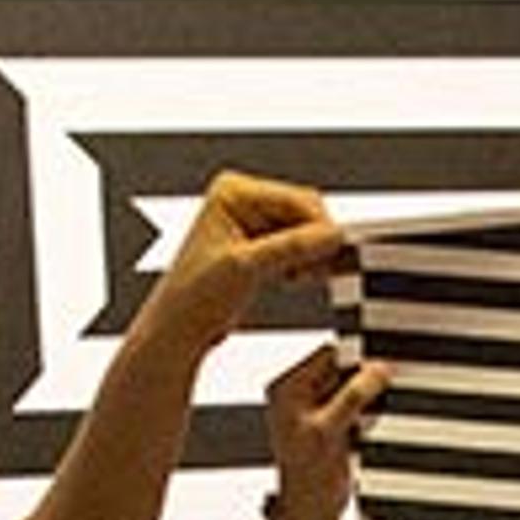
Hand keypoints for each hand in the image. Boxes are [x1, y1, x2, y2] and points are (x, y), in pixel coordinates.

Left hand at [138, 170, 356, 362]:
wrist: (181, 327)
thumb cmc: (193, 295)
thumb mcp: (246, 268)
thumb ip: (291, 247)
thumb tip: (332, 235)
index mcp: (232, 192)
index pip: (297, 199)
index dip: (321, 227)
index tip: (338, 253)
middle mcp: (243, 200)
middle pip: (305, 213)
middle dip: (315, 244)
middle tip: (317, 271)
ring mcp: (252, 222)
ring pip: (306, 232)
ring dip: (310, 257)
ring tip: (297, 278)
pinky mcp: (260, 245)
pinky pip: (297, 247)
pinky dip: (303, 264)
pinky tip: (293, 279)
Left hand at [263, 340, 389, 519]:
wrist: (314, 513)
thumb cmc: (307, 478)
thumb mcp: (329, 430)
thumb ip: (354, 396)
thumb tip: (378, 370)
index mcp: (287, 389)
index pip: (327, 354)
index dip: (355, 357)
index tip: (380, 365)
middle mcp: (301, 396)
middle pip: (342, 369)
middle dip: (364, 381)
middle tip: (375, 397)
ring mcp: (319, 412)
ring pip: (354, 389)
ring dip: (368, 400)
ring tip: (364, 421)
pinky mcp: (336, 428)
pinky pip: (359, 409)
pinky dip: (369, 416)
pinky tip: (364, 431)